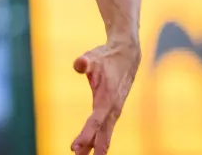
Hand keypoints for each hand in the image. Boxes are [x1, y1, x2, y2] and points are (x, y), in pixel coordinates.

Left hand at [71, 40, 140, 154]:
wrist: (127, 55)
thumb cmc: (106, 57)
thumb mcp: (92, 56)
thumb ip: (84, 62)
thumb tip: (79, 63)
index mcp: (107, 98)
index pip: (95, 121)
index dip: (86, 135)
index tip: (74, 147)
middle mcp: (113, 107)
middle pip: (102, 132)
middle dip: (92, 147)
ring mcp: (115, 109)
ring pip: (105, 132)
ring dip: (95, 145)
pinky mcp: (114, 109)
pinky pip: (107, 127)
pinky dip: (100, 138)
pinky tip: (93, 147)